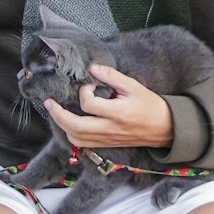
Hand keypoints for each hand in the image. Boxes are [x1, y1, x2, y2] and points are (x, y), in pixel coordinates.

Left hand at [44, 64, 173, 150]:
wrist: (164, 128)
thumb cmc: (150, 105)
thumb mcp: (133, 86)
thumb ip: (112, 76)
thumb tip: (93, 68)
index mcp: (118, 113)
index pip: (89, 104)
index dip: (84, 92)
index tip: (88, 85)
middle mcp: (110, 129)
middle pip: (75, 127)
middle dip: (57, 114)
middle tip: (48, 103)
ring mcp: (107, 139)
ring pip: (76, 138)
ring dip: (63, 125)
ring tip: (56, 112)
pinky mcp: (106, 145)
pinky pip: (83, 144)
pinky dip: (72, 134)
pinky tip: (69, 124)